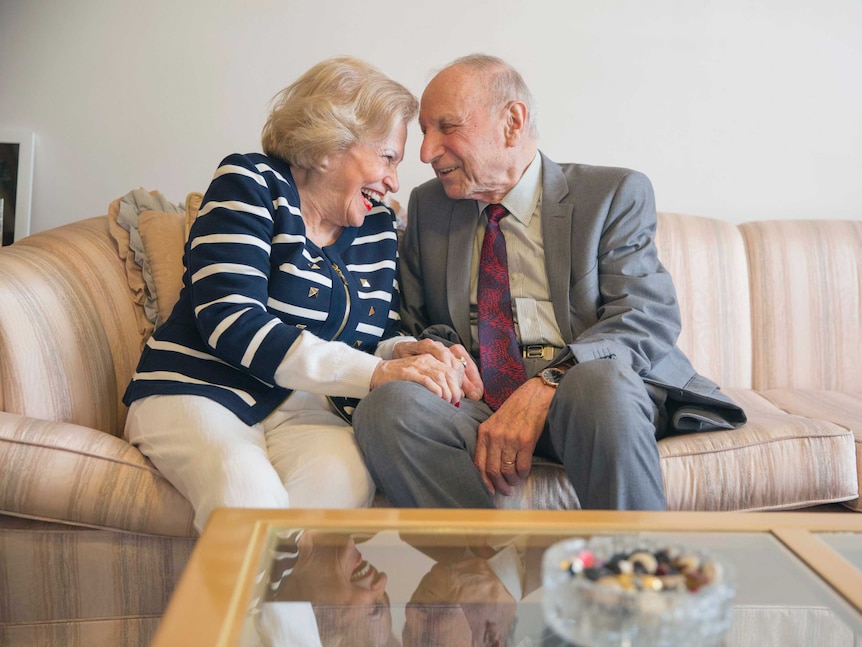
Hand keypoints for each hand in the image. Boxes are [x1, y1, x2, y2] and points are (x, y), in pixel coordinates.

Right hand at [392, 340, 483, 400]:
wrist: (378, 373)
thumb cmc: (399, 378)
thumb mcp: (419, 374)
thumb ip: (432, 380)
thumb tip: (448, 395)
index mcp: (429, 359)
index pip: (450, 369)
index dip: (457, 383)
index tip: (458, 396)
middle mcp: (425, 360)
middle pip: (447, 373)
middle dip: (454, 388)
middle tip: (455, 401)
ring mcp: (416, 365)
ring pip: (440, 376)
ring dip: (446, 390)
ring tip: (448, 401)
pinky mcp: (408, 373)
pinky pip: (426, 379)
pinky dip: (435, 389)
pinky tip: (438, 397)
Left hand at [473, 377, 554, 495]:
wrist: (534, 395)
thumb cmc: (515, 409)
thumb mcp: (495, 422)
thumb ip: (490, 440)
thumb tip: (489, 466)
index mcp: (484, 432)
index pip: (479, 463)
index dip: (483, 481)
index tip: (489, 489)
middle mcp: (495, 436)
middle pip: (492, 470)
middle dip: (499, 485)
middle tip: (505, 490)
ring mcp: (510, 438)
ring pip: (507, 470)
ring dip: (512, 481)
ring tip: (515, 482)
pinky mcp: (526, 440)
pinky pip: (522, 466)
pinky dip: (522, 474)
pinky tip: (523, 474)